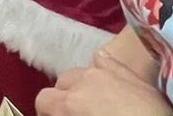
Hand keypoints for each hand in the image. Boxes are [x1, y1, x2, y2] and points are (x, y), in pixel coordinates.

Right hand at [35, 54, 172, 115]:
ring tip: (93, 103)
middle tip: (74, 114)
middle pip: (61, 81)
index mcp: (71, 101)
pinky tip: (109, 85)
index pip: (43, 100)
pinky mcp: (129, 71)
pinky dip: (101, 71)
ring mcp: (109, 71)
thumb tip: (64, 111)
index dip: (47, 111)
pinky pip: (105, 61)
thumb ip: (68, 113)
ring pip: (82, 70)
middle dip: (63, 97)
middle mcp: (86, 79)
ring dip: (82, 85)